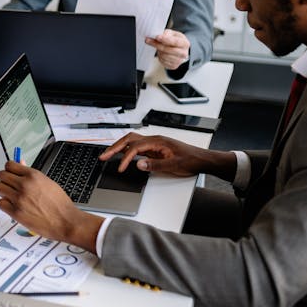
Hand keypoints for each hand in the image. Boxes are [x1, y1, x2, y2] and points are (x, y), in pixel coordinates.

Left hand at [0, 161, 101, 252]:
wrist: (65, 221)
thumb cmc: (59, 204)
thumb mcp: (47, 182)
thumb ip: (31, 174)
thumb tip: (20, 164)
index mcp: (33, 176)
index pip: (9, 165)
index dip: (9, 169)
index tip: (11, 173)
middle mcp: (24, 185)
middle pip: (1, 175)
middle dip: (5, 179)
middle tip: (10, 185)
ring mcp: (19, 199)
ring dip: (4, 191)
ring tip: (12, 195)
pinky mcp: (16, 212)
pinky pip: (1, 203)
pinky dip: (5, 204)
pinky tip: (13, 205)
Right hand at [100, 132, 217, 176]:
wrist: (202, 160)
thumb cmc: (191, 160)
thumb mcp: (173, 165)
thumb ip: (154, 165)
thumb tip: (138, 164)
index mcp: (157, 141)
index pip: (135, 147)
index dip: (125, 157)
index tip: (120, 167)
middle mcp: (154, 140)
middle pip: (129, 140)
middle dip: (115, 148)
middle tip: (103, 156)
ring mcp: (154, 144)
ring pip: (132, 141)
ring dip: (120, 147)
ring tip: (109, 155)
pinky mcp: (155, 149)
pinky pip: (138, 147)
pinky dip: (128, 151)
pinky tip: (124, 157)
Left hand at [146, 29, 189, 69]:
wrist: (179, 49)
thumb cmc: (175, 40)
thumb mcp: (172, 33)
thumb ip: (166, 34)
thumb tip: (159, 36)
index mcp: (185, 43)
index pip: (175, 42)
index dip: (165, 39)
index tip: (157, 37)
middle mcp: (184, 53)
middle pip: (168, 50)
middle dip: (157, 45)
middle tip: (148, 40)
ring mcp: (179, 61)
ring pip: (164, 56)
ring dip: (158, 51)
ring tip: (158, 47)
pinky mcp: (173, 66)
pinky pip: (162, 61)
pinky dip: (159, 56)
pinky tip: (161, 53)